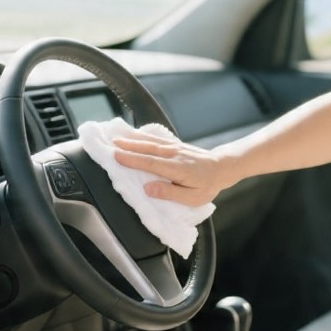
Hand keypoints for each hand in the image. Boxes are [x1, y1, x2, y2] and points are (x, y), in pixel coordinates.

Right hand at [113, 133, 234, 206]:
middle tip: (109, 144)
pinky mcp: (174, 144)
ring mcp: (174, 146)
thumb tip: (148, 189)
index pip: (150, 163)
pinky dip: (142, 135)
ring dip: (132, 138)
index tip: (115, 156)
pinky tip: (132, 133)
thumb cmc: (207, 185)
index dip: (132, 159)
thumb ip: (170, 192)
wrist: (222, 167)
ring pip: (150, 141)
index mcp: (177, 168)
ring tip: (115, 137)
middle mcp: (174, 154)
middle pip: (147, 148)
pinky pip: (156, 138)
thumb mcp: (192, 197)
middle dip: (127, 145)